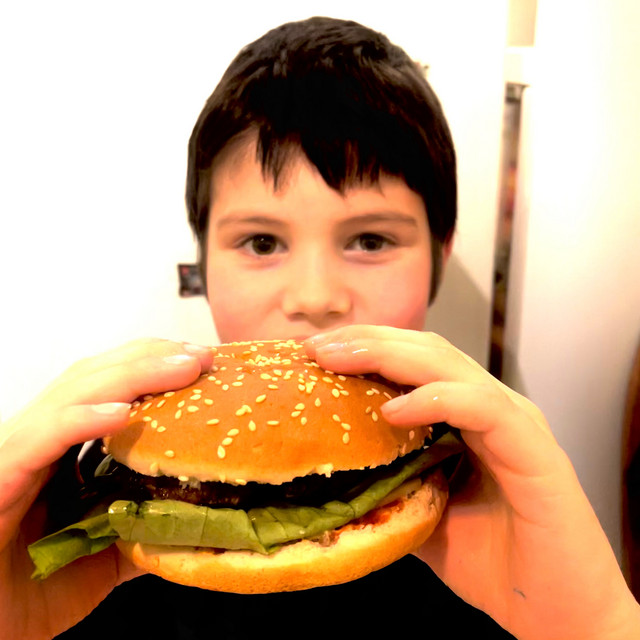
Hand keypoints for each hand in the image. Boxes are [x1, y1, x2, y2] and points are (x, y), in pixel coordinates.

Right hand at [0, 339, 213, 638]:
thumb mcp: (99, 560)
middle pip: (96, 377)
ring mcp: (14, 452)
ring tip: (183, 367)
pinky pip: (39, 439)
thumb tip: (195, 521)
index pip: (109, 390)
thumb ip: (140, 533)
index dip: (155, 368)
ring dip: (133, 375)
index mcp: (60, 450)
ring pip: (72, 394)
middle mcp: (36, 439)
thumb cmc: (20, 596)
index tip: (204, 363)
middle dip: (152, 358)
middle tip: (203, 354)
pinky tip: (121, 415)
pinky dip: (80, 421)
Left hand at [305, 326, 639, 639]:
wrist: (556, 616)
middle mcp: (490, 406)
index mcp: (465, 415)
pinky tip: (393, 411)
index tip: (312, 351)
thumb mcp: (418, 514)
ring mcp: (515, 422)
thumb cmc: (490, 563)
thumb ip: (385, 483)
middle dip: (366, 341)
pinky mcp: (535, 449)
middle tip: (314, 346)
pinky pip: (483, 408)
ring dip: (389, 356)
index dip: (362, 347)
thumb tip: (328, 474)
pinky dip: (436, 400)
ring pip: (449, 365)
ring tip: (339, 360)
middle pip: (425, 349)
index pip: (410, 360)